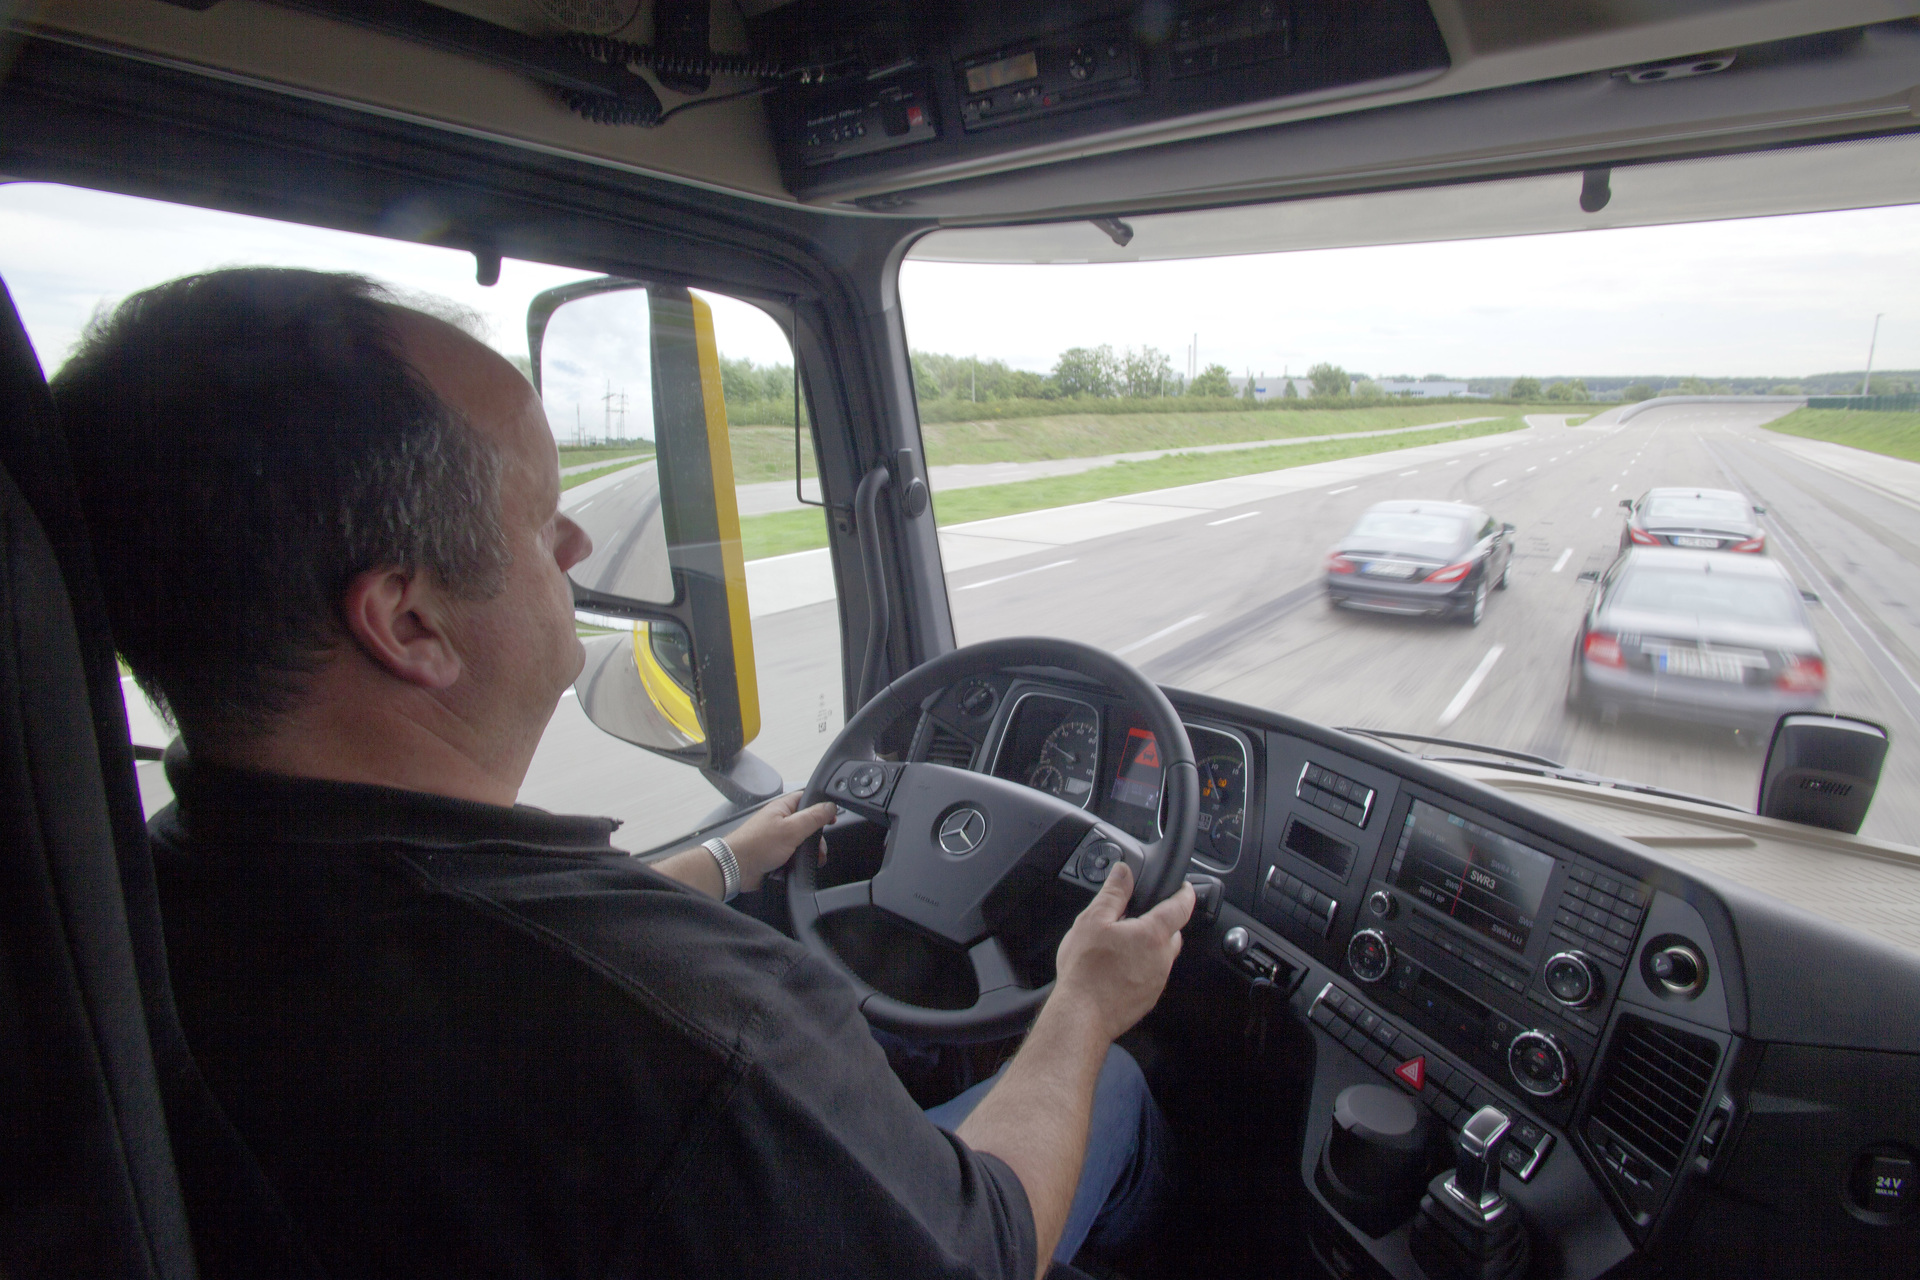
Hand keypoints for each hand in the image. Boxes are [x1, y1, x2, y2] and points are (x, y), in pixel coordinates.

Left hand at [724, 791, 837, 890]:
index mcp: (783, 808)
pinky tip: (795, 867)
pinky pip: (793, 857)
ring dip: (808, 854)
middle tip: (819, 849)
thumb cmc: (756, 845)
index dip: (822, 807)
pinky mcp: (775, 854)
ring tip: (808, 862)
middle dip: (816, 839)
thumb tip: (830, 806)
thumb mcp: (791, 829)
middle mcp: (780, 821)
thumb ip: (813, 817)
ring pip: (802, 844)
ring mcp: (777, 838)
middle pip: (808, 826)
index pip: (808, 799)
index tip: (832, 818)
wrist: (736, 868)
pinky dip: (797, 862)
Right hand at [1051, 861, 1195, 1043]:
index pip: (1180, 907)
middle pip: (1173, 933)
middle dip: (1161, 922)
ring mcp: (1157, 981)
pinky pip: (1151, 975)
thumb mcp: (1093, 921)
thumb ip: (1113, 893)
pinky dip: (1141, 968)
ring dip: (1149, 947)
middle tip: (1138, 918)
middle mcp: (1162, 958)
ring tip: (1121, 945)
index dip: (1185, 893)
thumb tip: (1123, 872)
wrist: (1081, 1015)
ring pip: (1161, 956)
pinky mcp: (1148, 998)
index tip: (1185, 888)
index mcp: (1152, 935)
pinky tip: (1118, 969)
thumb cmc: (1086, 970)